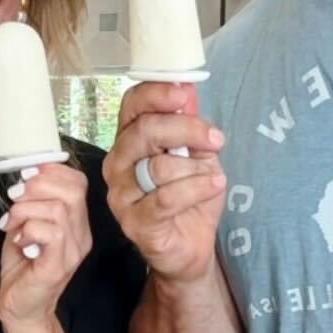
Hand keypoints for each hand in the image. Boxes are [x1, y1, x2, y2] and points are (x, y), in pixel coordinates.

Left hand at [0, 163, 91, 332]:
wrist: (21, 310)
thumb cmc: (23, 266)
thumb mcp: (27, 225)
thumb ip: (31, 202)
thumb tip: (25, 176)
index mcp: (77, 222)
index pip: (79, 182)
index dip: (52, 171)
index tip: (26, 175)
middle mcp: (82, 235)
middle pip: (72, 191)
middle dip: (38, 186)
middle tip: (14, 197)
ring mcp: (73, 252)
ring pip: (57, 210)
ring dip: (25, 210)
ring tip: (11, 224)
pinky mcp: (58, 266)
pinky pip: (51, 233)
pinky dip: (28, 229)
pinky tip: (18, 240)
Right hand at [102, 82, 226, 282]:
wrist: (190, 245)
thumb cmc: (190, 195)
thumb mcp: (198, 153)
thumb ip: (189, 123)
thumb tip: (187, 86)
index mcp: (130, 138)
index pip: (132, 105)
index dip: (156, 94)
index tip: (184, 95)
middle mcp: (117, 162)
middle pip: (144, 131)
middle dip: (185, 129)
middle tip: (215, 139)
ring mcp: (120, 194)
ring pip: (158, 166)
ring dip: (196, 170)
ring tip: (213, 178)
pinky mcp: (133, 222)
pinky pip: (166, 197)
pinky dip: (196, 189)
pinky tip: (214, 186)